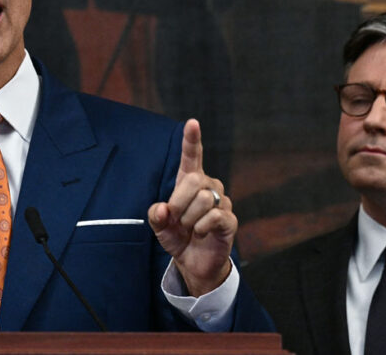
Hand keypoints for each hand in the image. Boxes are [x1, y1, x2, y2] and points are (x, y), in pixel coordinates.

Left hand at [148, 119, 235, 295]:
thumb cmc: (177, 236)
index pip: (192, 156)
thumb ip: (155, 214)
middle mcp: (209, 186)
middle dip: (178, 201)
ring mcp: (222, 202)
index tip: (192, 123)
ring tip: (188, 228)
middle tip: (174, 218)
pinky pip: (213, 217)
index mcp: (190, 181)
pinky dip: (200, 228)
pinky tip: (199, 233)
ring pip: (204, 199)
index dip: (192, 140)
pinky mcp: (230, 220)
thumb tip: (162, 209)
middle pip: (195, 180)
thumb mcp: (159, 225)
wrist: (193, 262)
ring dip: (188, 218)